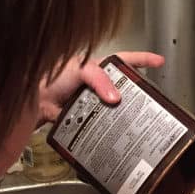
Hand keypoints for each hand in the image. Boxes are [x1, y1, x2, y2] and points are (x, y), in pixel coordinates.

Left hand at [38, 51, 164, 122]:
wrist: (35, 99)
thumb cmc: (52, 77)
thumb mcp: (81, 69)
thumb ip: (98, 80)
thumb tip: (115, 97)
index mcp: (100, 68)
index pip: (127, 60)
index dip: (144, 60)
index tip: (160, 61)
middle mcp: (99, 84)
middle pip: (125, 88)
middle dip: (138, 95)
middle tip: (152, 102)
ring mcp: (94, 101)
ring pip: (115, 108)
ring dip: (123, 115)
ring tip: (138, 121)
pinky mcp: (88, 117)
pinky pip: (103, 123)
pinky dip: (109, 128)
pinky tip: (116, 133)